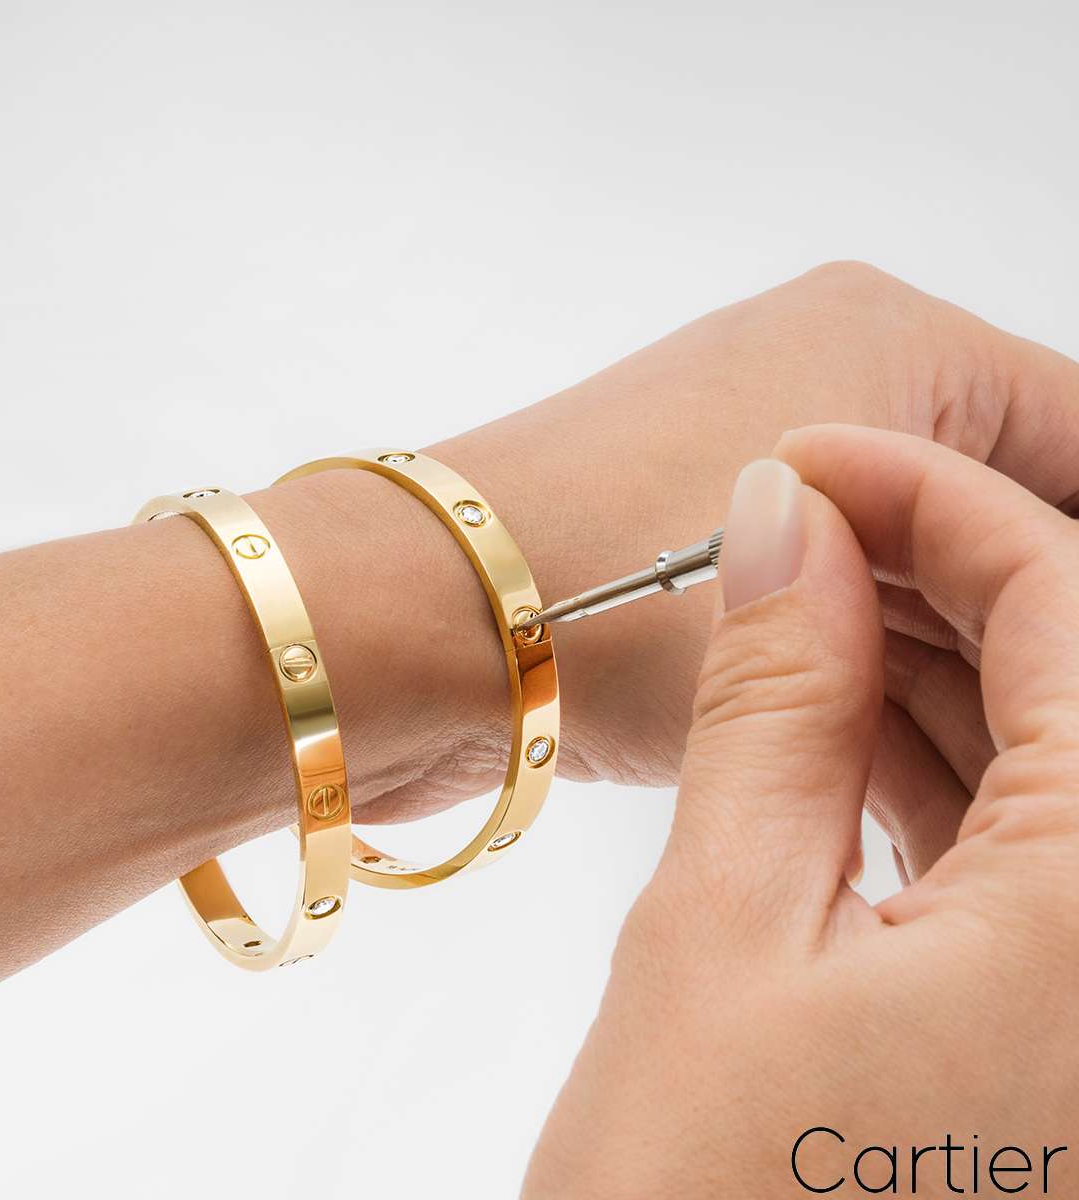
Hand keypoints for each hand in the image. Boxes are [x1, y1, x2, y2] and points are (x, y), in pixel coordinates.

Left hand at [314, 261, 1078, 825]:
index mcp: (886, 341)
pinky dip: (873, 707)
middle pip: (995, 527)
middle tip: (1042, 764)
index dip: (1077, 567)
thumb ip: (988, 613)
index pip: (1072, 442)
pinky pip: (835, 624)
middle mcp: (825, 388)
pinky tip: (914, 805)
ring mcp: (758, 476)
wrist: (404, 623)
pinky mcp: (705, 555)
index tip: (1073, 674)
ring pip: (914, 593)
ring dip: (957, 699)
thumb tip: (1043, 625)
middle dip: (1029, 654)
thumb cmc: (603, 591)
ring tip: (996, 807)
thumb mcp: (836, 607)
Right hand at [523, 430, 1078, 1196]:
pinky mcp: (1071, 1033)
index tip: (804, 460)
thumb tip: (782, 524)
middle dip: (931, 573)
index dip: (924, 499)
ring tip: (796, 619)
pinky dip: (954, 770)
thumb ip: (777, 698)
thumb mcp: (721, 921)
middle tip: (787, 532)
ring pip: (1066, 752)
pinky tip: (844, 733)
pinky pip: (1047, 846)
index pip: (1070, 601)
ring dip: (938, 666)